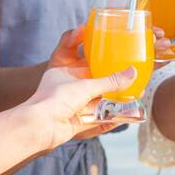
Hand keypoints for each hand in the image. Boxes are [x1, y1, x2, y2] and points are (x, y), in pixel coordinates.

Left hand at [30, 32, 135, 148]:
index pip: (82, 56)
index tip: (113, 49)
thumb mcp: (86, 85)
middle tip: (130, 76)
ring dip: (114, 100)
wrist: (40, 126)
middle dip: (111, 81)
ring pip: (98, 101)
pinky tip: (125, 117)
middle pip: (94, 81)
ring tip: (134, 96)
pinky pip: (98, 120)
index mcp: (66, 71)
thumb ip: (110, 81)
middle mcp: (70, 87)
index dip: (97, 52)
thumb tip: (132, 73)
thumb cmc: (54, 98)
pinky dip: (111, 120)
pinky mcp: (77, 122)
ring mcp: (73, 105)